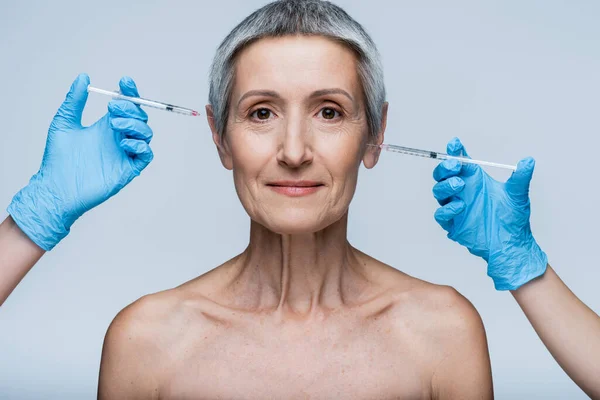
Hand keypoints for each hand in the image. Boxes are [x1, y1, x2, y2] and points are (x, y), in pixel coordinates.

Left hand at [7, 73, 153, 250]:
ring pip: (146, 133)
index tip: (124, 81)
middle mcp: (119, 138)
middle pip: (139, 117)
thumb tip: (83, 77)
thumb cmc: (57, 158)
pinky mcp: (128, 169)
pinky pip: (146, 154)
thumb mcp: (64, 122)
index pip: (127, 106)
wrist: (56, 186)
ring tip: (114, 124)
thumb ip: (75, 100)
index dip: (130, 92)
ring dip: (134, 124)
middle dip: (130, 107)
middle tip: (111, 108)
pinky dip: (140, 145)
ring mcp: (125, 153)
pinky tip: (123, 143)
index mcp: (106, 126)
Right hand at [432, 137, 546, 289]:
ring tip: (459, 184)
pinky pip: (441, 214)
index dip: (454, 151)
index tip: (455, 144)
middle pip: (443, 174)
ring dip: (445, 185)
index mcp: (474, 180)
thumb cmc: (512, 219)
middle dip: (445, 167)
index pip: (459, 161)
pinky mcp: (452, 224)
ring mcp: (455, 206)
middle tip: (454, 164)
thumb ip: (520, 177)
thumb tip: (529, 161)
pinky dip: (448, 209)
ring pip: (438, 191)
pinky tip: (460, 206)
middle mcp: (462, 191)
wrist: (511, 244)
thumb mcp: (517, 195)